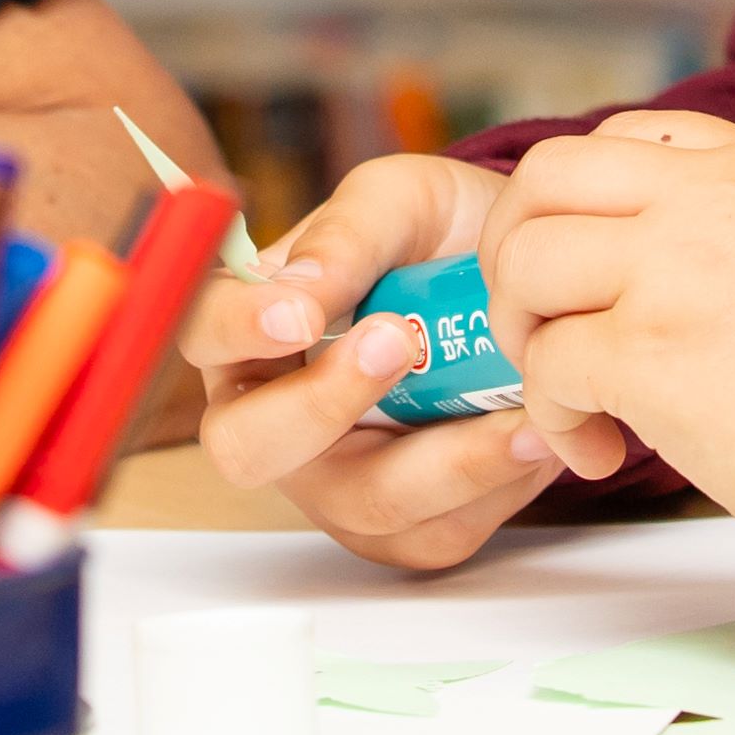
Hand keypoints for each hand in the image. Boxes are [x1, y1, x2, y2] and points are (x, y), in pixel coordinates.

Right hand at [188, 150, 599, 571]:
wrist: (528, 285)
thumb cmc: (439, 237)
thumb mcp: (401, 203)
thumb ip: (347, 236)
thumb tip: (297, 291)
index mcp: (249, 328)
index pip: (199, 332)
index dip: (234, 331)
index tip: (296, 315)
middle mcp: (274, 415)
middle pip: (247, 448)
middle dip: (322, 405)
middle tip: (398, 342)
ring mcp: (337, 482)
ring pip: (362, 504)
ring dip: (443, 457)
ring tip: (516, 405)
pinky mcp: (407, 527)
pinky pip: (436, 531)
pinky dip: (493, 484)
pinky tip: (535, 433)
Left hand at [482, 111, 734, 579]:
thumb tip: (667, 273)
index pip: (628, 139)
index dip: (579, 208)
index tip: (582, 274)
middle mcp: (715, 197)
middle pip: (547, 176)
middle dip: (515, 251)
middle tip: (539, 325)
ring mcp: (676, 267)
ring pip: (528, 263)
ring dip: (526, 337)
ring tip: (572, 398)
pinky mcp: (651, 350)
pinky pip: (547, 365)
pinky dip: (555, 419)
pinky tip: (601, 455)